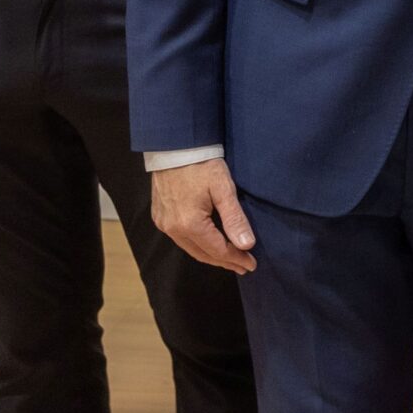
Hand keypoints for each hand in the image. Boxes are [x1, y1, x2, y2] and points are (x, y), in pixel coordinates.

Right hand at [151, 158, 257, 274]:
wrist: (174, 146)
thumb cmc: (201, 164)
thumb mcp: (223, 189)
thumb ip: (234, 218)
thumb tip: (247, 245)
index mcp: (190, 224)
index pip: (218, 250)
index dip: (236, 259)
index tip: (252, 264)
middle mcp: (173, 228)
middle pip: (203, 254)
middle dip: (225, 261)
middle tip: (243, 266)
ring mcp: (164, 223)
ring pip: (190, 248)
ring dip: (211, 255)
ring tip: (230, 258)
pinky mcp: (160, 217)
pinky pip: (180, 239)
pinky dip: (197, 244)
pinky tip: (209, 244)